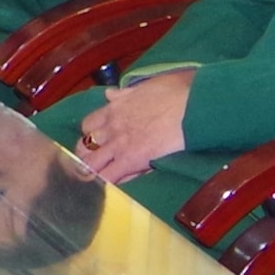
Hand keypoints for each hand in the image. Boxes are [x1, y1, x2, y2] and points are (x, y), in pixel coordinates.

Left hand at [73, 66, 197, 185]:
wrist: (190, 107)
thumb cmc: (175, 93)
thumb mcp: (146, 85)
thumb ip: (125, 93)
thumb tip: (110, 94)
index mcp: (114, 107)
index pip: (89, 123)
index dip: (90, 133)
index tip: (95, 140)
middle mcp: (111, 126)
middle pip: (84, 144)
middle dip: (84, 154)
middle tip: (89, 162)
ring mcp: (118, 144)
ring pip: (91, 162)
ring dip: (89, 170)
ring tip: (90, 179)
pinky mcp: (129, 160)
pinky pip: (108, 175)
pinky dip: (103, 182)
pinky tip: (102, 188)